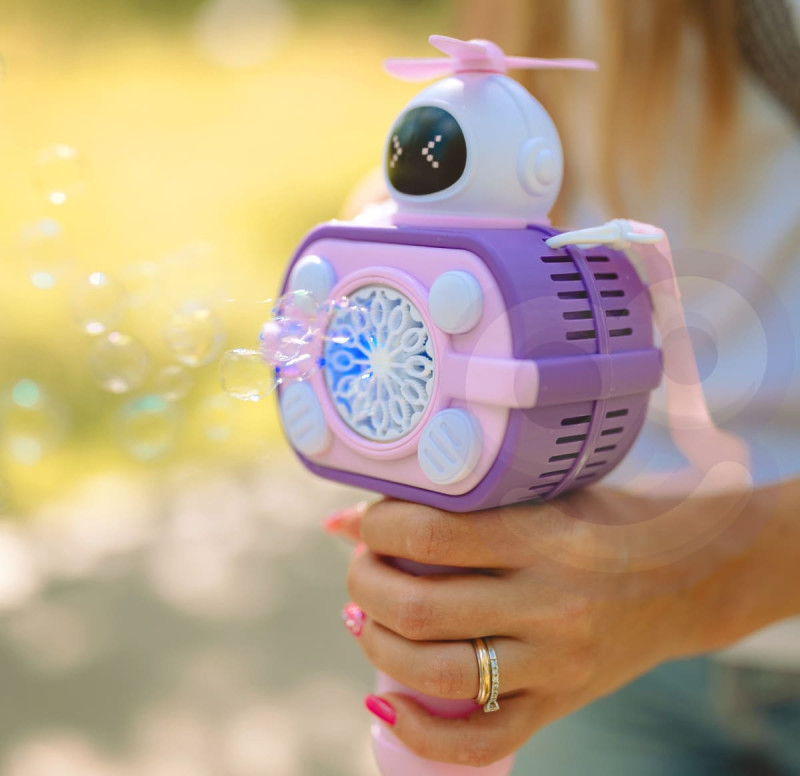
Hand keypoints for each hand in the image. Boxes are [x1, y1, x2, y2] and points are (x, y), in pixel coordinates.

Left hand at [328, 484, 774, 767]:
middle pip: (423, 606)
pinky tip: (385, 698)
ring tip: (362, 620)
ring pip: (441, 672)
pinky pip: (482, 737)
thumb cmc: (603, 520)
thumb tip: (341, 520)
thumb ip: (454, 502)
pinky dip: (420, 729)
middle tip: (359, 570)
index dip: (378, 527)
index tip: (366, 524)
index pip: (433, 532)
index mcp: (545, 535)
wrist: (690, 577)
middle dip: (365, 586)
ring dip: (378, 645)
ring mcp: (557, 661)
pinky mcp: (562, 702)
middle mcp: (550, 602)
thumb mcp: (541, 493)